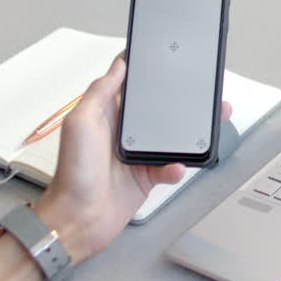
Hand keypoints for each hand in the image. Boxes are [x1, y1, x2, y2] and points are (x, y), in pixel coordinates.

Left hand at [35, 55, 232, 263]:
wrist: (79, 219)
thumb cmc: (73, 172)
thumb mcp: (81, 121)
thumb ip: (101, 91)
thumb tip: (118, 64)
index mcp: (107, 114)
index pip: (132, 87)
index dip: (149, 73)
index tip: (169, 61)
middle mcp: (124, 132)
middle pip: (158, 111)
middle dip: (180, 103)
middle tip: (202, 95)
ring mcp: (138, 154)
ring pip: (171, 138)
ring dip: (189, 135)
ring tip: (207, 128)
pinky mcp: (147, 176)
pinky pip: (170, 167)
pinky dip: (177, 167)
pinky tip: (176, 166)